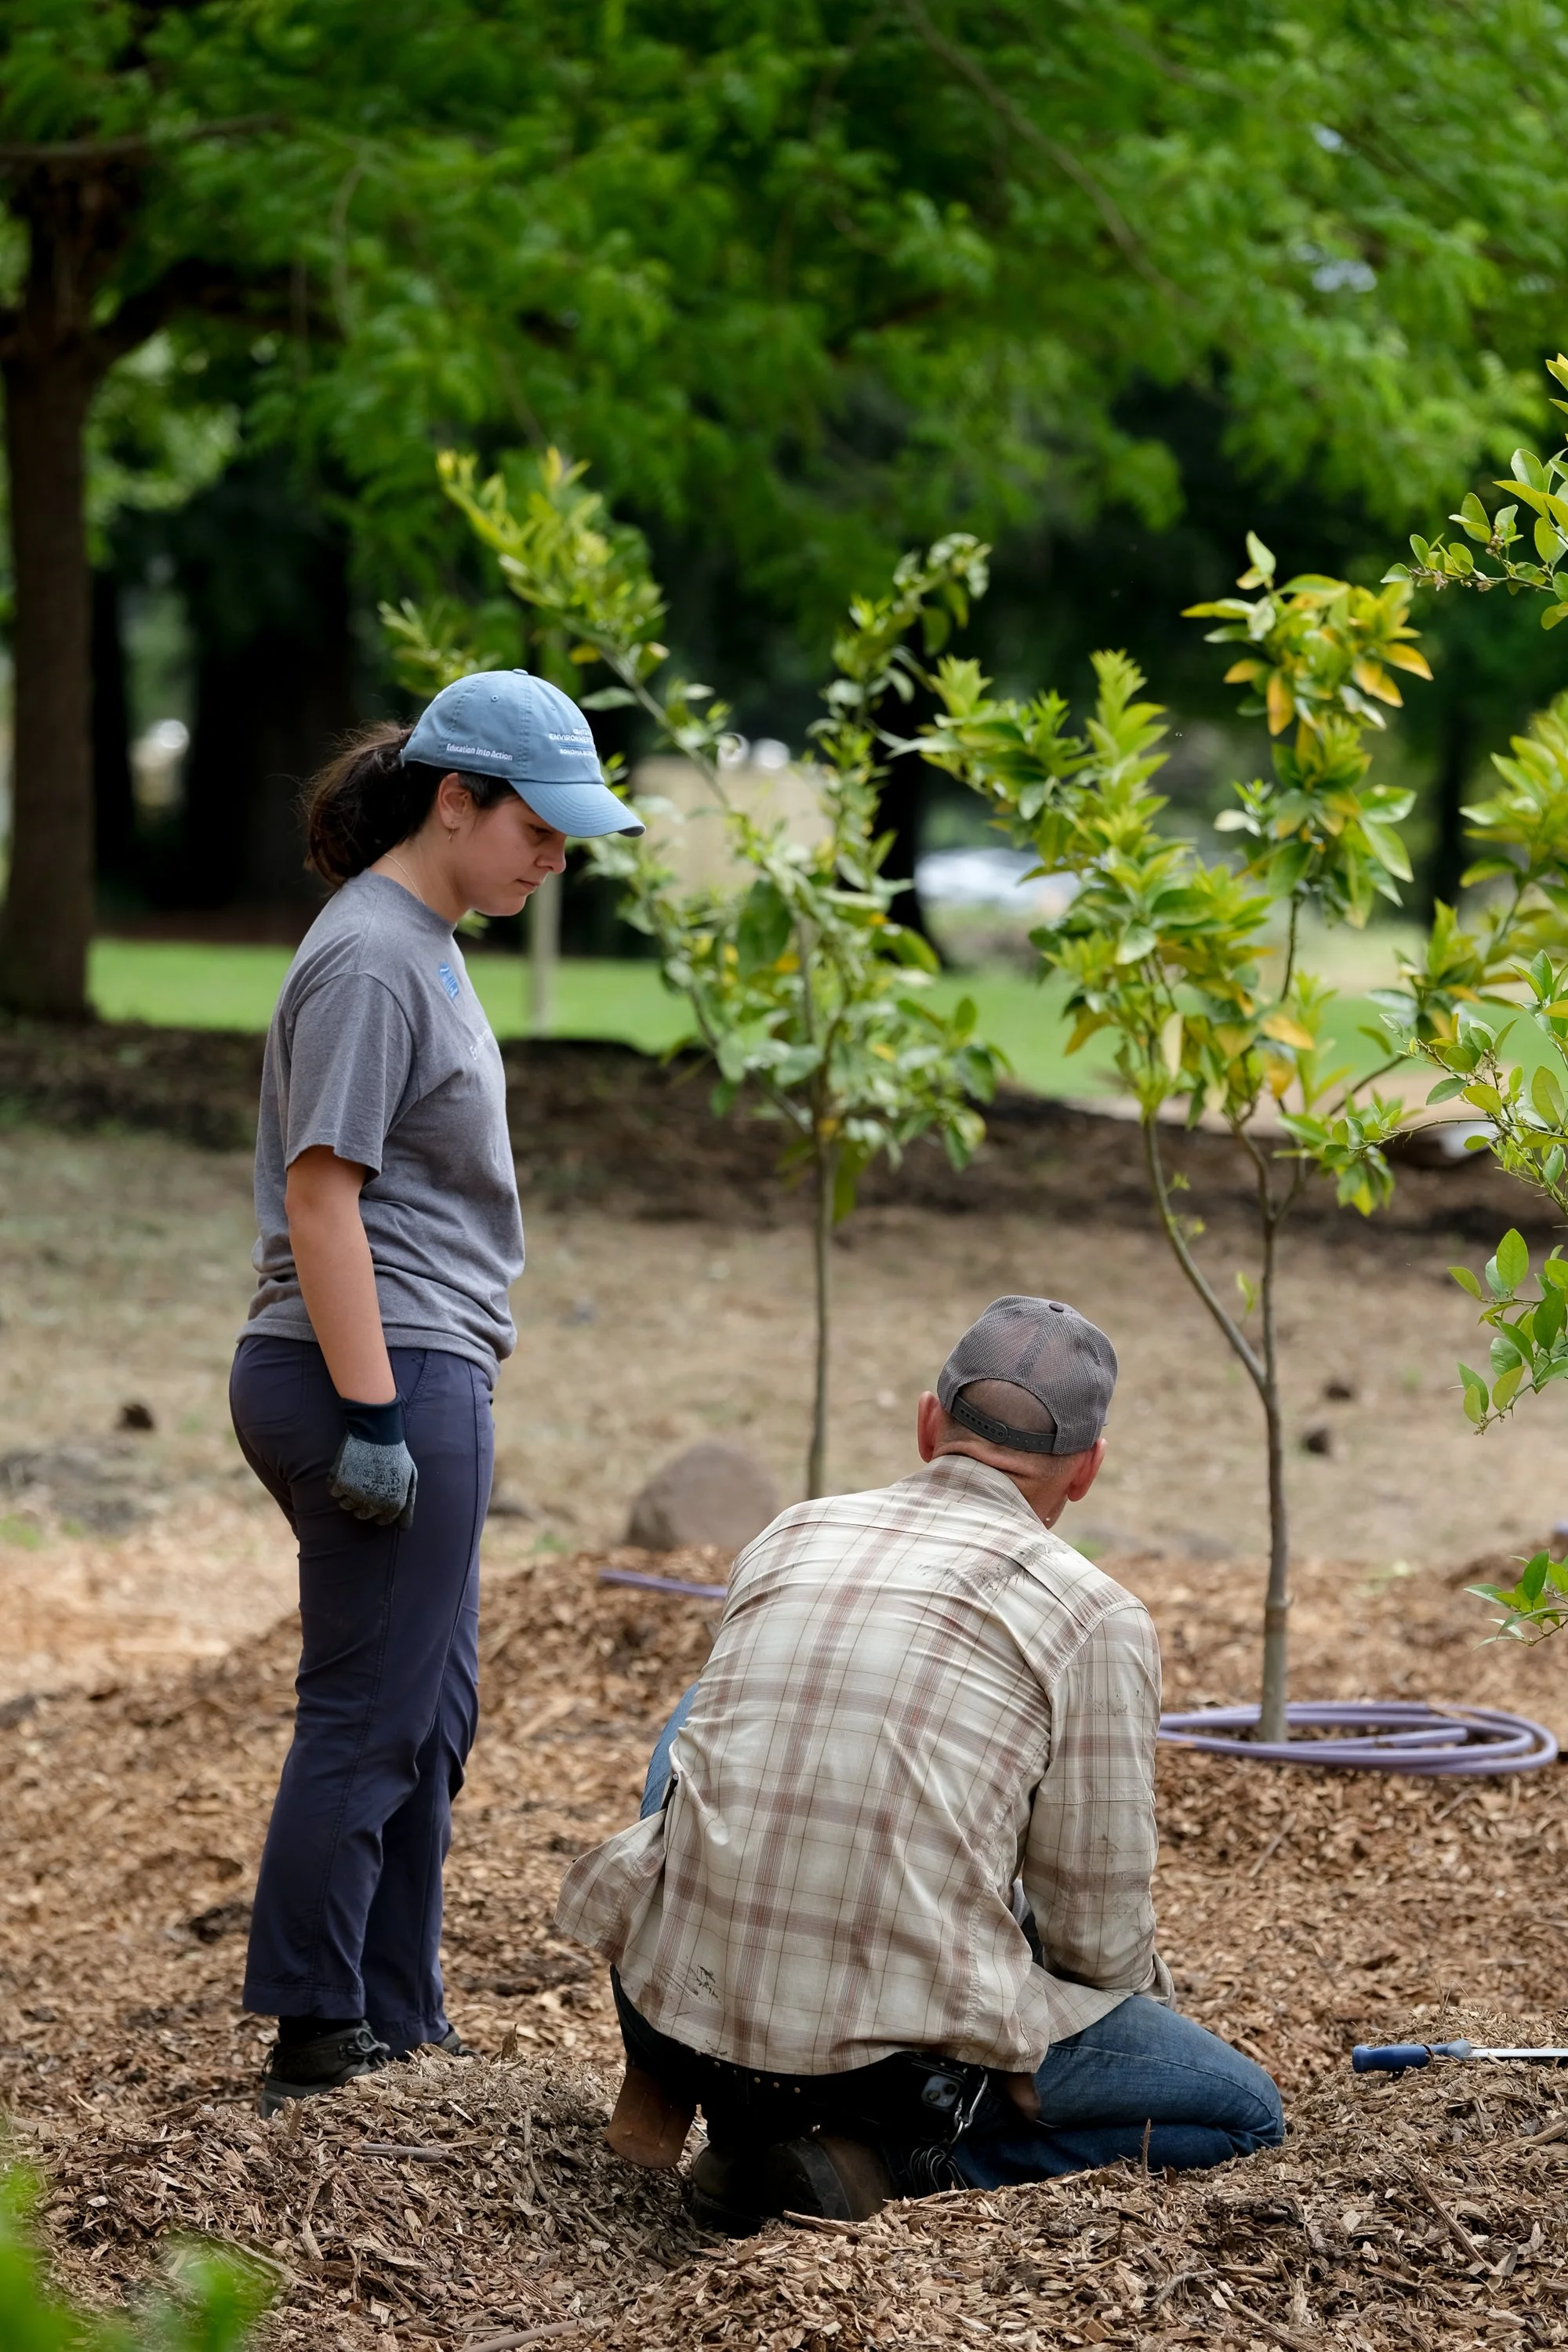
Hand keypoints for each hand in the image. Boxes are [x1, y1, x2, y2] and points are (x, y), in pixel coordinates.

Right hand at [329, 1396, 417, 1528]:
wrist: (377, 1432)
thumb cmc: (395, 1454)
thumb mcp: (409, 1479)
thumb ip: (408, 1505)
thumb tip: (404, 1529)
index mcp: (393, 1504)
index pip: (382, 1520)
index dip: (379, 1507)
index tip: (377, 1493)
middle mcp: (373, 1504)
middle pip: (362, 1515)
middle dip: (363, 1501)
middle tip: (366, 1482)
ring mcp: (355, 1495)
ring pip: (346, 1505)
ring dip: (349, 1492)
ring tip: (357, 1473)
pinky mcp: (339, 1483)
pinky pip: (334, 1492)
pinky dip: (337, 1482)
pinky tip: (347, 1468)